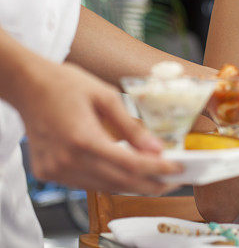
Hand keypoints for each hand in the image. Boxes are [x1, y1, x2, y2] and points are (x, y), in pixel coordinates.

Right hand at [17, 60, 181, 193]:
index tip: (178, 169)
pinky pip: (86, 184)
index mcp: (83, 138)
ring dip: (131, 186)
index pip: (130, 164)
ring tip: (155, 179)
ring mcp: (55, 170)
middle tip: (173, 181)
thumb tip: (156, 148)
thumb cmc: (65, 84)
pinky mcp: (48, 172)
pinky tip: (125, 173)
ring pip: (103, 187)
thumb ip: (131, 126)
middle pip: (119, 182)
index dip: (158, 170)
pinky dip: (109, 181)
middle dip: (151, 184)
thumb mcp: (106, 96)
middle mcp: (67, 160)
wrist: (27, 85)